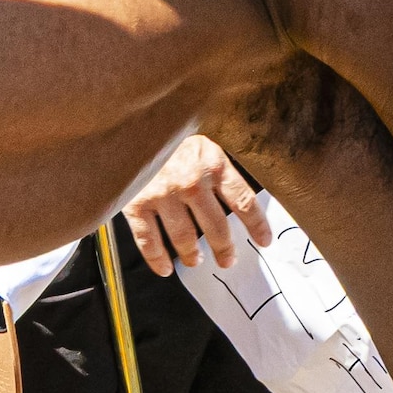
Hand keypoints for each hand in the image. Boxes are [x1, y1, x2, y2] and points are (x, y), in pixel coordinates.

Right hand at [120, 131, 268, 276]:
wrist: (128, 125)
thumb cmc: (168, 134)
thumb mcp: (201, 142)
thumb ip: (217, 168)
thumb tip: (237, 201)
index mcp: (213, 163)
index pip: (243, 201)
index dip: (257, 225)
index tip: (264, 240)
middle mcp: (191, 181)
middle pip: (216, 227)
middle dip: (224, 249)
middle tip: (227, 260)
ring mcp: (163, 194)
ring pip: (184, 238)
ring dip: (191, 254)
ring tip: (195, 260)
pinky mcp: (136, 203)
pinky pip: (149, 240)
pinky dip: (157, 259)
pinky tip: (164, 268)